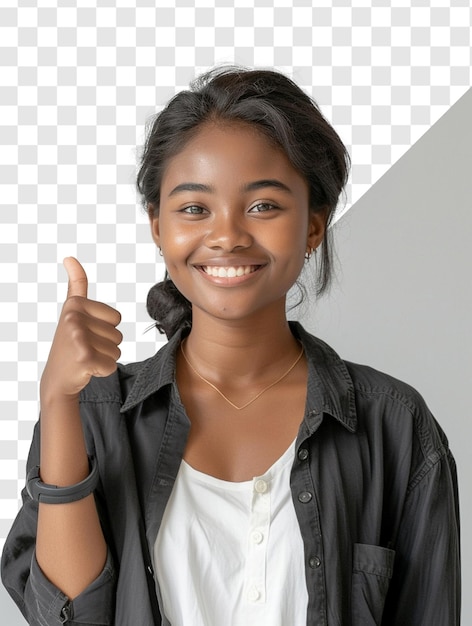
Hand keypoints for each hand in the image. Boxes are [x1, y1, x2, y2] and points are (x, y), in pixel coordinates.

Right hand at [40, 257, 122, 402]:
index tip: (84, 333)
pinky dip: (104, 370)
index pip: (116, 317)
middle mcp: (74, 318)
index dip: (105, 328)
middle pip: (118, 334)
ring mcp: (78, 338)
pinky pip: (112, 364)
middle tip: (85, 348)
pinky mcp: (84, 358)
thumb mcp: (72, 311)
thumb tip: (70, 258)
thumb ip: (76, 285)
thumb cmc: (69, 342)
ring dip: (105, 357)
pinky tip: (87, 369)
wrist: (57, 378)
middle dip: (105, 345)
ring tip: (86, 357)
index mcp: (75, 304)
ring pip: (117, 349)